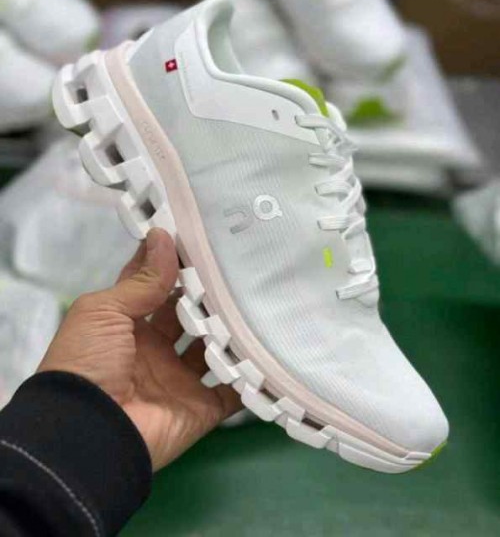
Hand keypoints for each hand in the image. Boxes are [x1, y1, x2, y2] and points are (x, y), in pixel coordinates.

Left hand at [38, 228, 241, 470]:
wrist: (91, 434)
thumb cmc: (89, 362)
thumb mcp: (103, 312)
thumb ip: (140, 280)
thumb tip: (163, 237)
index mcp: (127, 326)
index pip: (154, 286)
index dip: (172, 263)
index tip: (200, 235)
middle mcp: (156, 350)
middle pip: (190, 316)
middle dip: (209, 294)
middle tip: (240, 263)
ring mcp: (180, 380)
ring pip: (215, 348)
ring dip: (232, 329)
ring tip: (260, 296)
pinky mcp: (202, 408)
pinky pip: (234, 389)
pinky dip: (251, 373)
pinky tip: (272, 344)